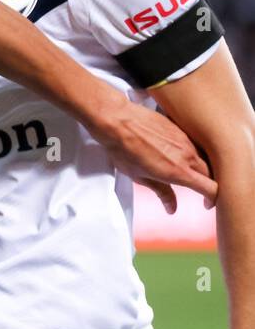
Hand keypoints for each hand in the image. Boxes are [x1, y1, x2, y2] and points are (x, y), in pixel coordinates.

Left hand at [91, 100, 216, 213]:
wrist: (116, 120)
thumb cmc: (123, 149)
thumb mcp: (140, 177)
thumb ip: (161, 193)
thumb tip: (171, 207)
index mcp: (179, 172)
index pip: (212, 189)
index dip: (213, 199)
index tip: (206, 203)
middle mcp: (188, 155)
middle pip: (211, 174)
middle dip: (208, 184)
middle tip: (199, 190)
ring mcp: (185, 140)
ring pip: (205, 157)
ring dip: (201, 167)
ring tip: (189, 172)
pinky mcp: (180, 128)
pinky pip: (194, 143)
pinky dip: (193, 152)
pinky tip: (179, 154)